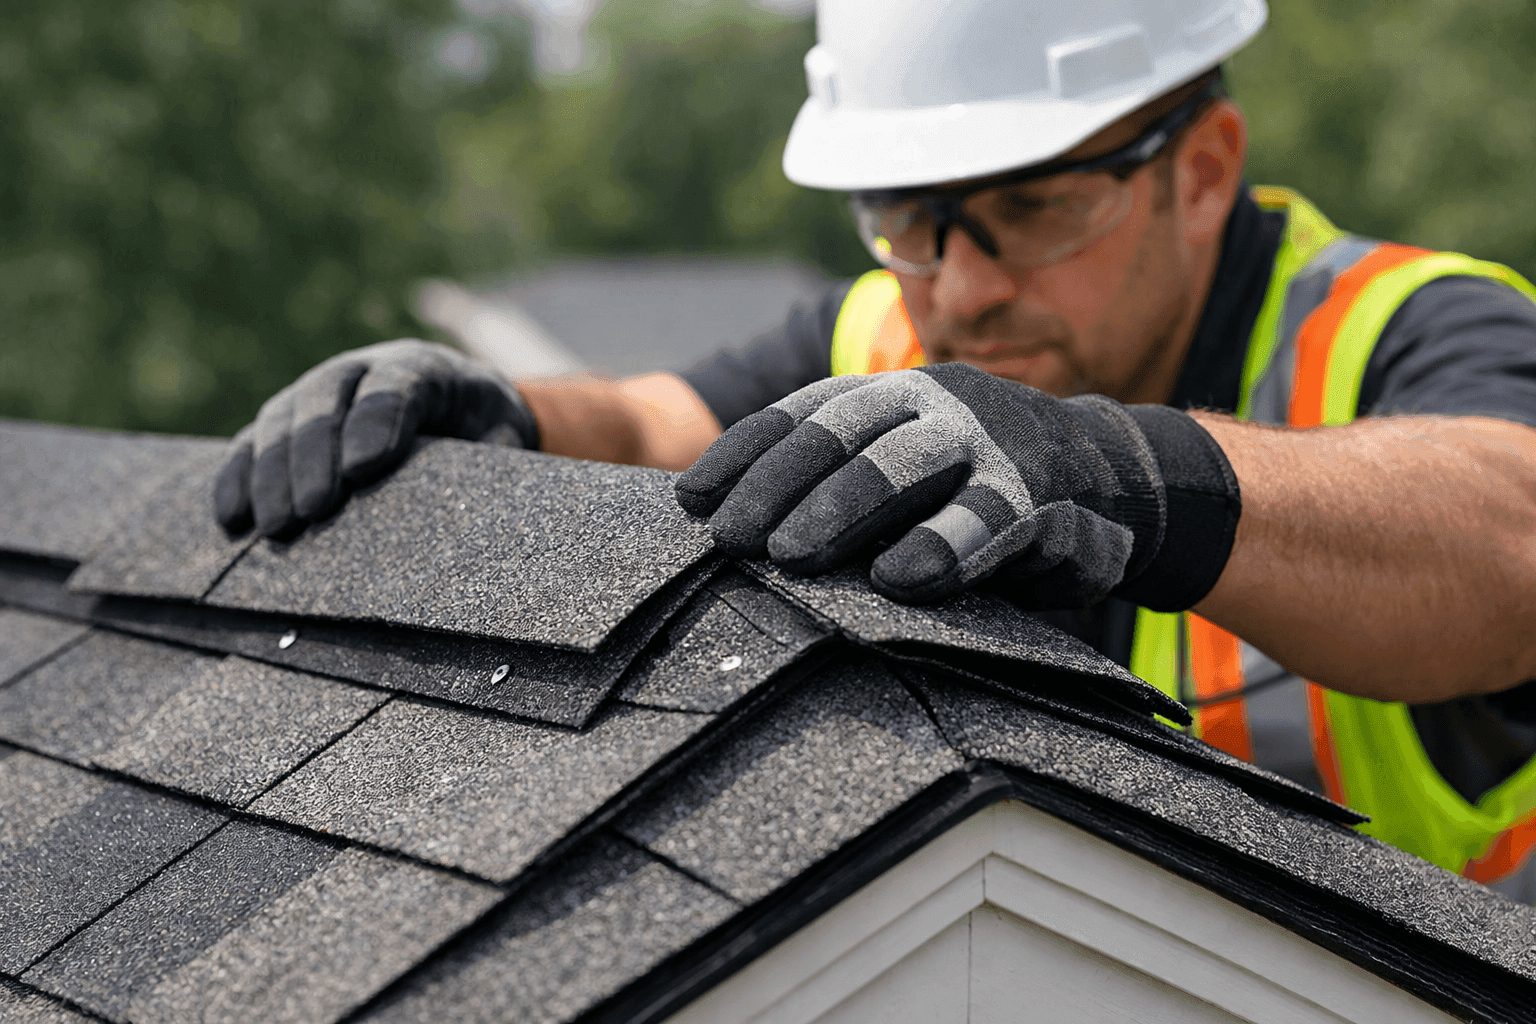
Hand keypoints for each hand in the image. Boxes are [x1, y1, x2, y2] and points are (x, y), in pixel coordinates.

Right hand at [216, 340, 537, 537]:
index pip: (395, 385)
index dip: (376, 421)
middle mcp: (364, 368)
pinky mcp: (289, 420)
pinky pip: (253, 441)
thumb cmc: (489, 429)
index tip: (364, 467)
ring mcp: (319, 390)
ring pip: (282, 416)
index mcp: (425, 367)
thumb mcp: (507, 438)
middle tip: (310, 510)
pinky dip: (238, 476)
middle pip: (326, 398)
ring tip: (274, 524)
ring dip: (271, 471)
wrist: (467, 407)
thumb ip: (496, 457)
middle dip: (314, 454)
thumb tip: (483, 501)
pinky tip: (231, 517)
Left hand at [676, 363, 1238, 608]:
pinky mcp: (1042, 492)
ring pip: (909, 463)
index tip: (691, 502)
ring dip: (847, 507)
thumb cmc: (974, 489)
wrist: (1111, 476)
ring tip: (793, 557)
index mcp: (891, 396)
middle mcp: (936, 402)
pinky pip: (991, 515)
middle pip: (846, 434)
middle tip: (734, 540)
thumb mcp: (907, 477)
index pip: (804, 414)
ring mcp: (991, 440)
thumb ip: (841, 494)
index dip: (746, 454)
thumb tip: (731, 533)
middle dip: (783, 486)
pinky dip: (948, 544)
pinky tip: (905, 578)